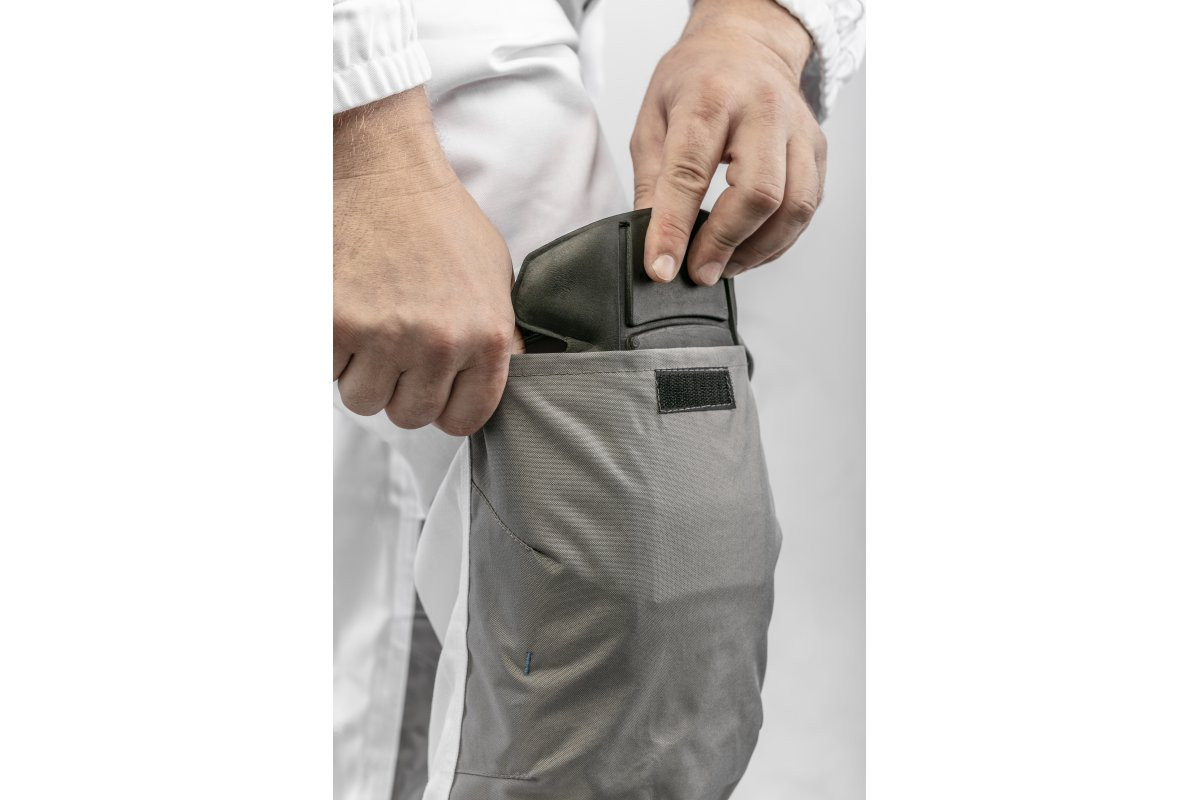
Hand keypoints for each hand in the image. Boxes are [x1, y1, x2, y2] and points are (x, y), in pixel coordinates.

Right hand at [334, 88, 521, 435]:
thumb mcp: (495, 279)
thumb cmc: (441, 220)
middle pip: (408, 415)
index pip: (463, 419)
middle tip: (394, 344)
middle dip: (398, 388)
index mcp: (486, 336)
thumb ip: (501, 339)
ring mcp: (385, 335)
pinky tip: (345, 308)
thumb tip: (507, 382)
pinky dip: (329, 349)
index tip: (432, 385)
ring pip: (363, 399)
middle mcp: (439, 342)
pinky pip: (325, 371)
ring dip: (360, 372)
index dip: (443, 406)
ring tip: (370, 322)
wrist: (385, 170)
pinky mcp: (335, 322)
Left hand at [632, 0, 825, 284]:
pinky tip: (750, 248)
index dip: (674, 227)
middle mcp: (763, 109)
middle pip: (758, 193)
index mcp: (710, 97)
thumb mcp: (653, 120)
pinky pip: (806, 208)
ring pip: (793, 207)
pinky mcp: (816, 149)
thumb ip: (651, 181)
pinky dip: (778, 240)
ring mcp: (798, 129)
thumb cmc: (695, 80)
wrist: (745, 45)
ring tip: (724, 265)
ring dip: (757, 250)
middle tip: (698, 271)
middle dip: (725, 244)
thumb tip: (653, 240)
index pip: (691, 172)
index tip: (661, 267)